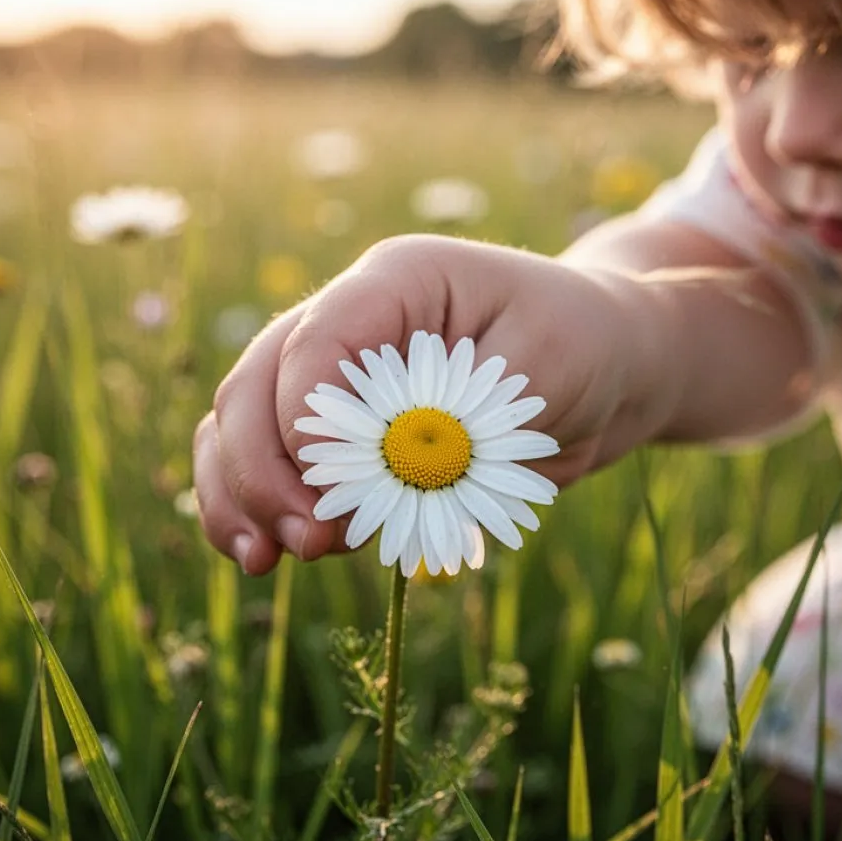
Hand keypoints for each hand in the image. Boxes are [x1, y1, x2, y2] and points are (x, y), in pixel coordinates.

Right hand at [193, 233, 641, 573]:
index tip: (332, 490)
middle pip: (255, 387)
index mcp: (393, 282)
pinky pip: (269, 464)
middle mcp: (347, 324)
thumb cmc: (581, 346)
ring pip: (240, 428)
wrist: (601, 367)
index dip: (306, 420)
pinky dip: (255, 508)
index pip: (315, 341)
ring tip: (266, 558)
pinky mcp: (342, 434)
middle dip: (264, 471)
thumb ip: (460, 413)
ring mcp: (334, 380)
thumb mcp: (542, 367)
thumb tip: (373, 473)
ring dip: (241, 495)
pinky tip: (264, 554)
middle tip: (308, 539)